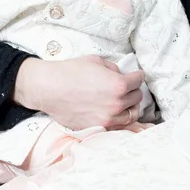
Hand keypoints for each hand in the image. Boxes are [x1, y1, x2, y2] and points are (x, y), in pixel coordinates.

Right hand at [14, 56, 144, 130]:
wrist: (50, 88)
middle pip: (137, 98)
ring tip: (125, 100)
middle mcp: (116, 104)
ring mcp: (107, 119)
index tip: (136, 74)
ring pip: (132, 115)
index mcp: (119, 85)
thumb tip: (119, 74)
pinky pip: (118, 126)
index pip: (139, 80)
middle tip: (128, 86)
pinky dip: (120, 118)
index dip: (138, 75)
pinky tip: (115, 112)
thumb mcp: (97, 61)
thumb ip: (113, 69)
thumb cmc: (72, 71)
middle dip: (134, 90)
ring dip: (130, 106)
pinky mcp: (97, 127)